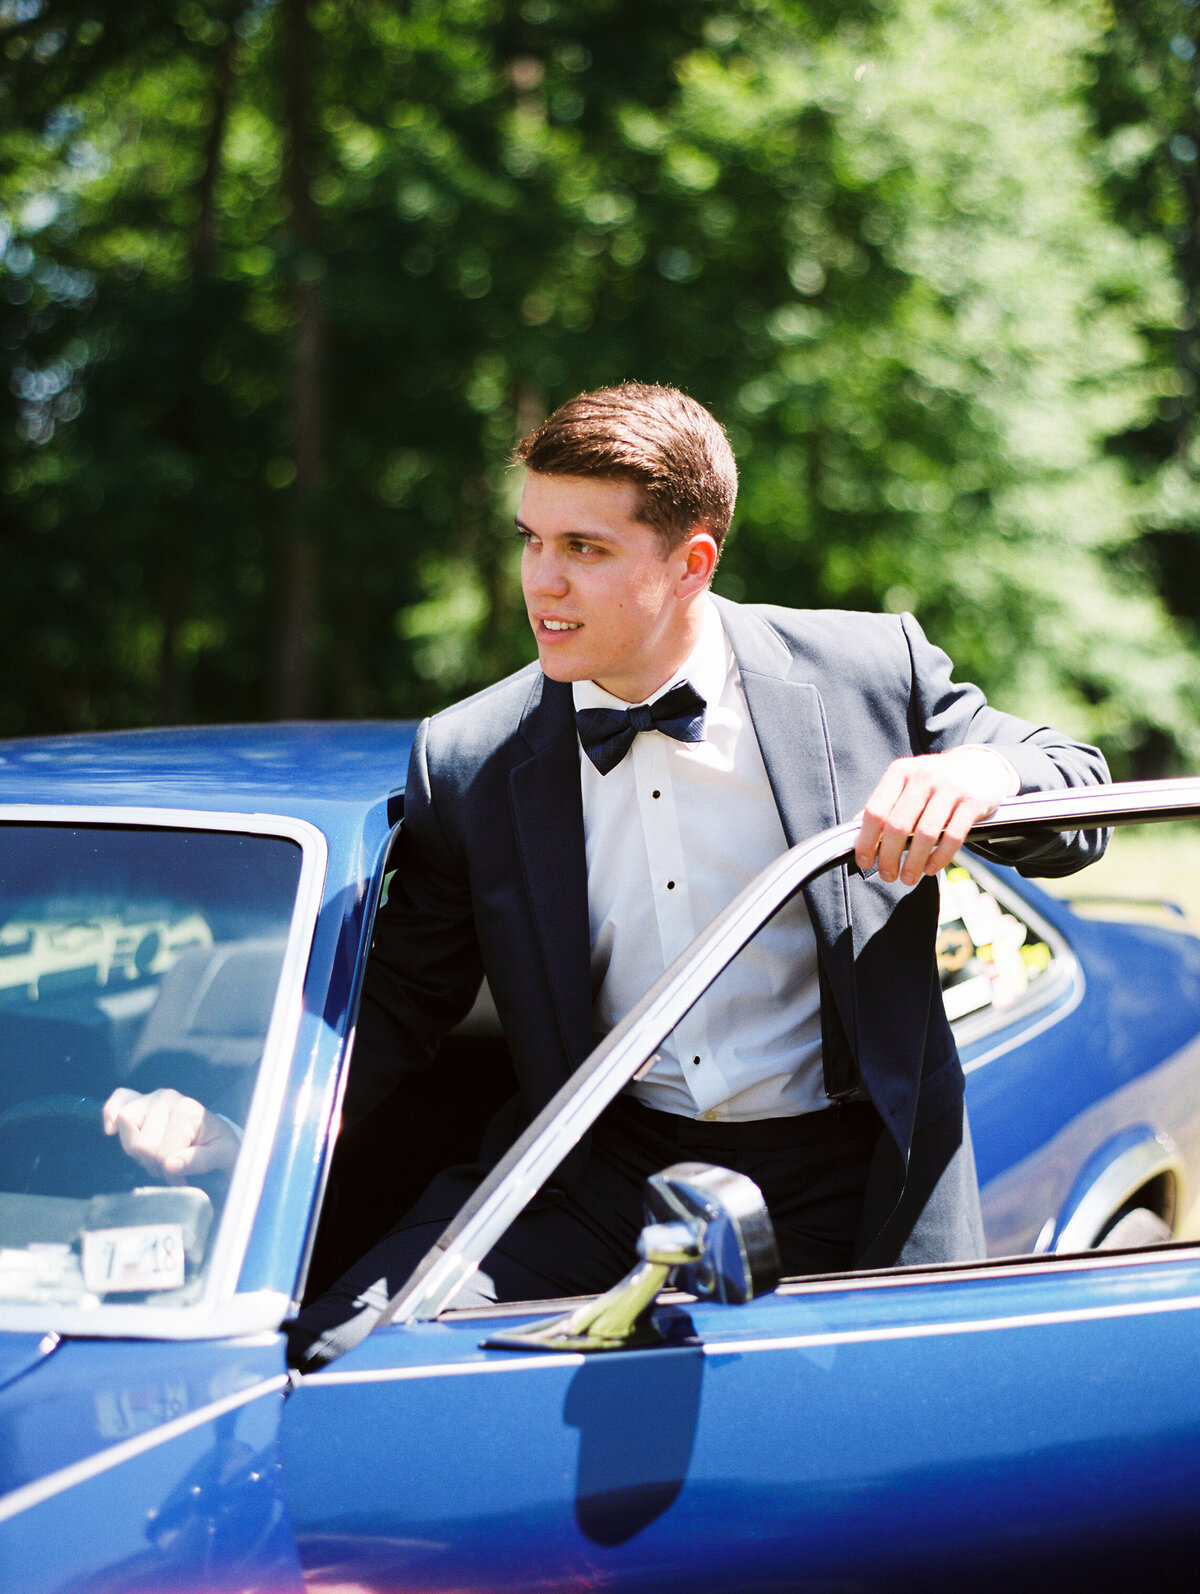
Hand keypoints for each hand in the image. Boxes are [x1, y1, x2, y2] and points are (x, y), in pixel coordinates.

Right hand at [102, 1087, 239, 1182]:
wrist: (216, 1133)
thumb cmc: (218, 1145)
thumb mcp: (222, 1155)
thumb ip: (198, 1161)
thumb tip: (170, 1165)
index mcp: (189, 1111)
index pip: (162, 1152)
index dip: (168, 1170)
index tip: (181, 1174)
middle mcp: (168, 1098)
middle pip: (141, 1143)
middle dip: (152, 1162)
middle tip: (168, 1164)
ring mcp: (152, 1097)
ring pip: (125, 1125)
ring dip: (135, 1148)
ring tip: (153, 1153)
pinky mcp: (140, 1099)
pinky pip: (119, 1098)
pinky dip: (111, 1112)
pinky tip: (111, 1129)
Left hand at [854, 747, 1018, 885]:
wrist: (981, 765)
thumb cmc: (935, 782)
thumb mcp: (907, 783)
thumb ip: (885, 804)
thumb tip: (856, 834)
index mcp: (900, 772)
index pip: (875, 811)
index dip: (866, 841)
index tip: (865, 862)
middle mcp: (924, 776)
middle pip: (898, 826)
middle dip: (889, 857)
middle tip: (888, 875)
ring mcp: (950, 787)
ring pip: (925, 834)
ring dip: (914, 863)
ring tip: (908, 877)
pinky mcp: (974, 801)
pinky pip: (953, 836)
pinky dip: (940, 858)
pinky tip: (931, 868)